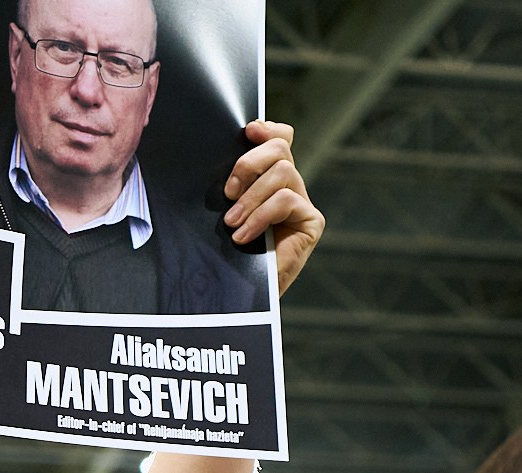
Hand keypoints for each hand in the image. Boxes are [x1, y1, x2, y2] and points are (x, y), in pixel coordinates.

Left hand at [220, 120, 322, 296]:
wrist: (240, 294)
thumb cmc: (226, 252)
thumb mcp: (221, 211)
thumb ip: (226, 186)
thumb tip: (210, 157)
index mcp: (267, 177)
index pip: (280, 138)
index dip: (267, 129)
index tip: (248, 132)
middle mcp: (289, 184)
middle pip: (280, 148)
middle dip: (249, 163)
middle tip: (228, 192)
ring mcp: (302, 202)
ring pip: (283, 172)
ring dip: (251, 197)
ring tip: (232, 222)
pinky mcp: (311, 221)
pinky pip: (286, 201)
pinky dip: (260, 216)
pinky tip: (243, 236)